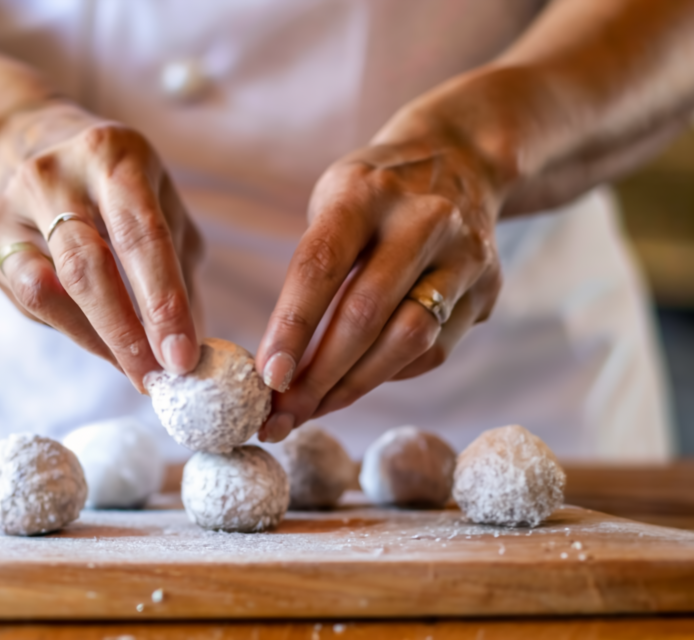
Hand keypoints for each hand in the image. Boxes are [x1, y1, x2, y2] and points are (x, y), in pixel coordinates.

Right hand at [0, 102, 202, 390]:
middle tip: (156, 377)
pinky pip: (29, 298)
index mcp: (111, 156)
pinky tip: (98, 341)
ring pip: (48, 290)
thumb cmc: (112, 185)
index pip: (141, 237)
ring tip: (132, 369)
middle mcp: (55, 174)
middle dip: (127, 333)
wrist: (24, 142)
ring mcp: (12, 205)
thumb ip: (179, 265)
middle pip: (88, 267)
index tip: (183, 356)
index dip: (164, 303)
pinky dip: (69, 328)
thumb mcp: (158, 202)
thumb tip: (196, 340)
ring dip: (96, 340)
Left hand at [255, 134, 503, 441]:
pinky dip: (388, 374)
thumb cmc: (372, 197)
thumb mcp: (332, 205)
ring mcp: (464, 255)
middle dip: (319, 376)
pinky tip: (357, 380)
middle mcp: (423, 220)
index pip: (321, 266)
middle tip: (281, 416)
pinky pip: (433, 351)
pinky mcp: (488, 288)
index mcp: (365, 194)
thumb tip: (279, 365)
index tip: (267, 377)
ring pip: (408, 341)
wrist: (463, 160)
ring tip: (312, 409)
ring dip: (353, 387)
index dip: (291, 327)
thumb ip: (311, 273)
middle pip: (366, 314)